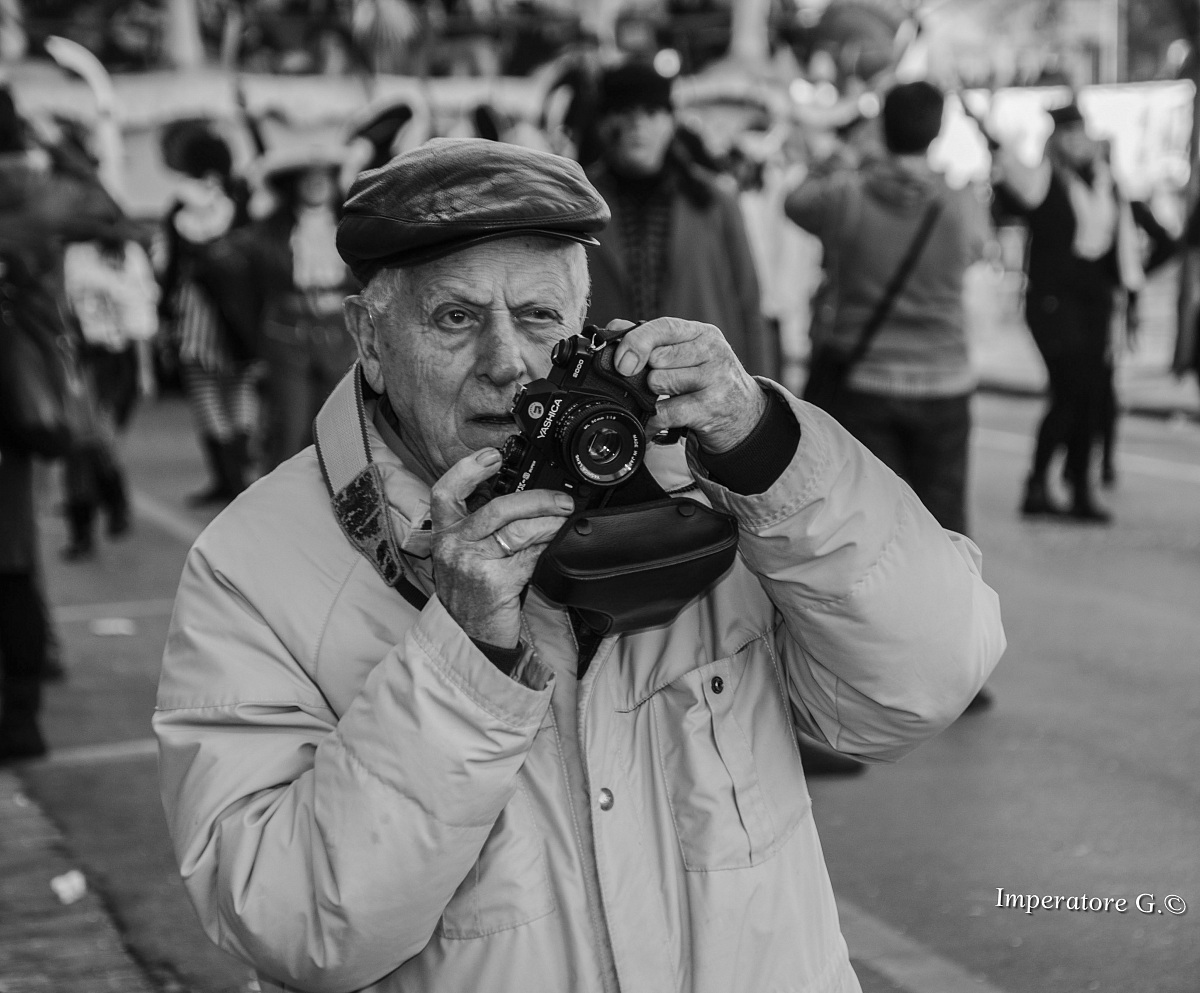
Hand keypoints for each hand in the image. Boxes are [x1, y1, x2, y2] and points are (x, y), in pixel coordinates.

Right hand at [430, 448, 574, 648]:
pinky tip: (558, 541)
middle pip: (496, 507)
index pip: (444, 492)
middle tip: (560, 500)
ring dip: (549, 521)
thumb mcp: (463, 559)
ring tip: (564, 519)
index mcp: (443, 536)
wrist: (471, 640)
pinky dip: (548, 544)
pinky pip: (529, 554)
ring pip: (517, 529)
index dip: (467, 469)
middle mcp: (452, 546)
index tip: (491, 456)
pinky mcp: (493, 581)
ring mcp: (471, 564)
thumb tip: (521, 503)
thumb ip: (480, 531)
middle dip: (536, 499)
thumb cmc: (473, 598)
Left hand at [608, 318, 767, 453]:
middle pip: (658, 358)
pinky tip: (654, 423)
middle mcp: (712, 351)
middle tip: (658, 385)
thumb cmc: (710, 381)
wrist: (746, 414)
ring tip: (666, 400)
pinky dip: (652, 422)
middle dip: (648, 375)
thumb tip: (614, 327)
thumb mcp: (688, 353)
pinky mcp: (711, 408)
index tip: (621, 362)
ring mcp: (715, 379)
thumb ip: (654, 338)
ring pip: (659, 383)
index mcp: (702, 333)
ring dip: (652, 397)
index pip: (663, 327)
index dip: (636, 342)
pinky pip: (665, 413)